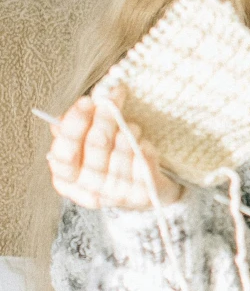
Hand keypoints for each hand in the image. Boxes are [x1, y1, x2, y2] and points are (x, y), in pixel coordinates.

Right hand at [47, 92, 180, 211]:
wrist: (140, 190)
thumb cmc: (106, 162)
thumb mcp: (84, 148)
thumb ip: (73, 131)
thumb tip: (67, 113)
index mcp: (66, 180)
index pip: (65, 151)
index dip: (75, 123)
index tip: (87, 101)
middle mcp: (88, 190)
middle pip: (97, 144)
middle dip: (105, 116)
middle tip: (114, 95)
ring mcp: (115, 194)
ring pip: (122, 148)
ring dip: (127, 130)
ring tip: (131, 126)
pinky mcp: (140, 193)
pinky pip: (143, 157)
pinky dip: (143, 144)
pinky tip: (141, 143)